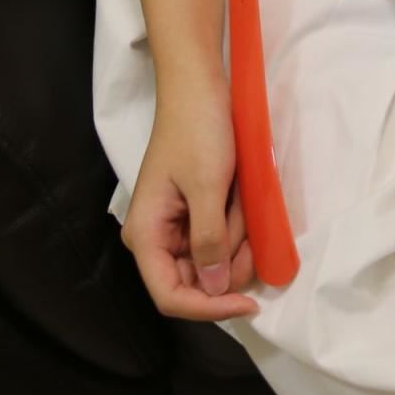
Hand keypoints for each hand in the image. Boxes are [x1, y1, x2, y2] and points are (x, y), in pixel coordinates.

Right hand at [121, 78, 261, 318]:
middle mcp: (156, 238)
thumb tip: (213, 288)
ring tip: (240, 198)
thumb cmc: (198, 131)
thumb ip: (209, 240)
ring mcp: (176, 226)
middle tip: (249, 226)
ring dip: (236, 236)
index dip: (209, 308)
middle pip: (196, 281)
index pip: (171, 296)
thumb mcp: (207, 186)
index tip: (249, 301)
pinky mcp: (195, 212)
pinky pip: (220, 235)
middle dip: (229, 262)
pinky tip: (241, 197)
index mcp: (146, 236)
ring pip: (213, 259)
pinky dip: (237, 223)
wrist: (198, 87)